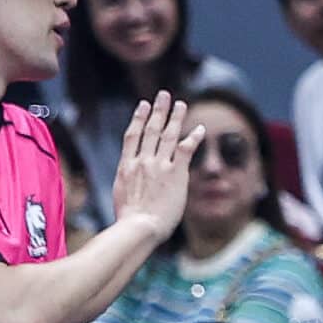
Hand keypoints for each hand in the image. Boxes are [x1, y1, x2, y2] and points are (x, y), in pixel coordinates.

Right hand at [110, 94, 204, 241]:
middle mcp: (143, 161)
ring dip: (176, 117)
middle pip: (151, 129)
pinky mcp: (176, 173)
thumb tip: (130, 184)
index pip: (132, 136)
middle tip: (164, 95)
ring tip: (180, 104)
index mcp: (127, 166)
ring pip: (169, 134)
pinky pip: (186, 149)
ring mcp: (159, 166)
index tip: (143, 106)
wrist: (139, 227)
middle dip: (158, 110)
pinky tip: (201, 129)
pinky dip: (194, 137)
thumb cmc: (129, 221)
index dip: (139, 118)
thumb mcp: (121, 196)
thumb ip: (127, 183)